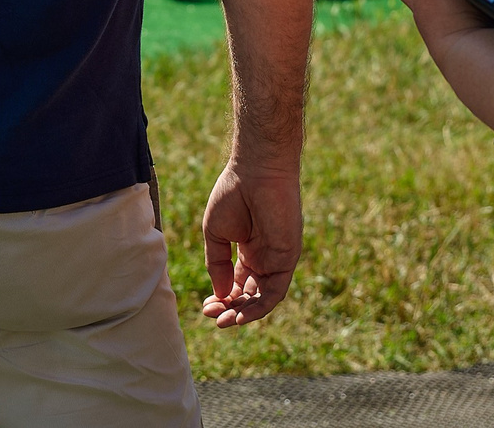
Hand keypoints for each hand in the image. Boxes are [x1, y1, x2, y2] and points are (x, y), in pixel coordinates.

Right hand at [199, 159, 299, 326]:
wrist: (255, 172)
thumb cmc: (232, 194)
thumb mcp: (215, 233)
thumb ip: (218, 264)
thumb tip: (221, 295)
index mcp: (248, 250)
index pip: (238, 284)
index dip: (222, 298)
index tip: (206, 307)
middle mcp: (264, 258)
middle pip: (249, 294)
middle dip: (230, 309)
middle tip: (211, 315)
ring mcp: (277, 260)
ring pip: (262, 298)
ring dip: (243, 313)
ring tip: (223, 320)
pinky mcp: (288, 259)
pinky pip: (275, 291)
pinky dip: (259, 307)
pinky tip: (239, 313)